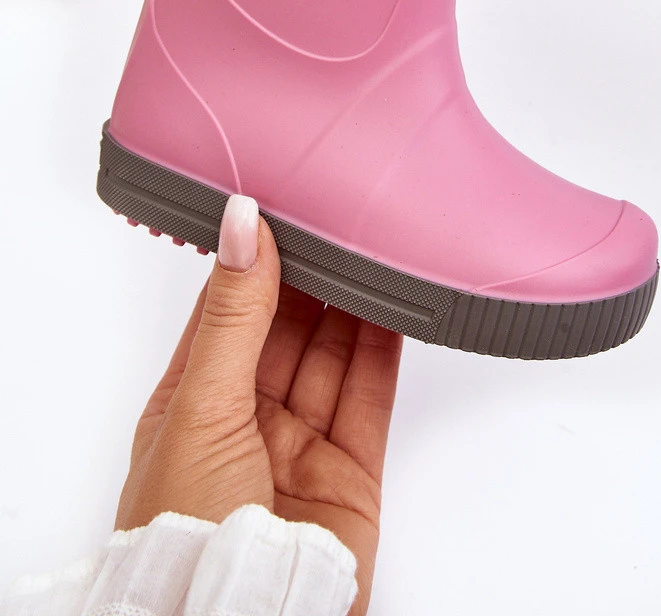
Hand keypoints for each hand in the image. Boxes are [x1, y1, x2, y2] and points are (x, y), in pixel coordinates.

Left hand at [116, 196, 402, 614]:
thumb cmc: (187, 534)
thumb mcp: (202, 407)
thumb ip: (236, 314)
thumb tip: (241, 224)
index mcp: (193, 403)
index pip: (228, 310)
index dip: (253, 258)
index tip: (278, 204)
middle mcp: (248, 418)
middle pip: (287, 326)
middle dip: (310, 274)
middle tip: (336, 215)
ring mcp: (302, 442)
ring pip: (333, 353)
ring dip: (352, 300)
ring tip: (371, 241)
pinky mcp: (353, 468)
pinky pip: (371, 391)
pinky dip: (385, 344)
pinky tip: (394, 300)